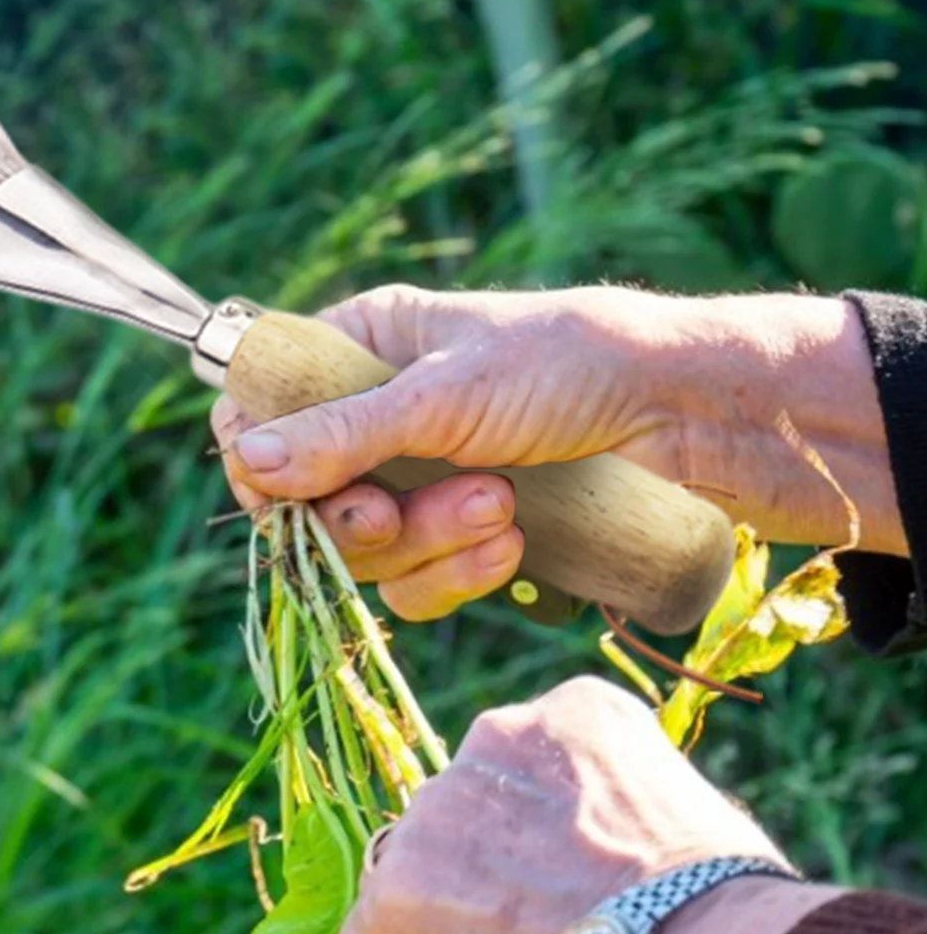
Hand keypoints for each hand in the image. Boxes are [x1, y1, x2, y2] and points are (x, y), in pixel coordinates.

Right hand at [212, 285, 900, 620]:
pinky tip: (513, 548)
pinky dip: (459, 575)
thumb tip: (249, 460)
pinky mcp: (462, 536)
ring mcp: (419, 481)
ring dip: (426, 542)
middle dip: (360, 517)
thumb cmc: (568, 367)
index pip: (262, 411)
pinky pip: (418, 585)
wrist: (685, 419)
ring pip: (366, 553)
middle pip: (307, 500)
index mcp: (362, 348)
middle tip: (391, 512)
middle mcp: (379, 416)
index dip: (261, 462)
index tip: (280, 494)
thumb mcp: (444, 393)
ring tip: (499, 507)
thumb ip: (342, 433)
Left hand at [339, 676, 840, 933]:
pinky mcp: (394, 901)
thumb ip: (642, 813)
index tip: (554, 879)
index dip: (527, 830)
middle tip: (526, 933)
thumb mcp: (694, 815)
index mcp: (570, 715)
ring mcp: (434, 821)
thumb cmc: (726, 912)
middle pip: (460, 812)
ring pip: (411, 871)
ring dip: (433, 917)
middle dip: (478, 865)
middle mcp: (491, 742)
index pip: (521, 768)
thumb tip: (638, 861)